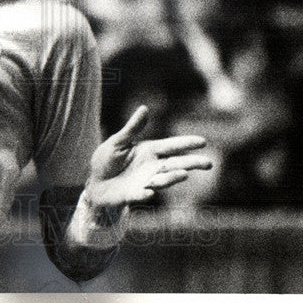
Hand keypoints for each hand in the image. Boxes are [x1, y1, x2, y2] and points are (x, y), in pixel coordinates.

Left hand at [85, 106, 211, 208]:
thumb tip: (144, 108)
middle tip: (208, 163)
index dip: (186, 143)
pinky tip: (149, 192)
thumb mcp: (118, 141)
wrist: (94, 182)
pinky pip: (141, 195)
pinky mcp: (133, 195)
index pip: (171, 146)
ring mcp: (145, 182)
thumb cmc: (107, 159)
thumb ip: (132, 128)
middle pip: (176, 164)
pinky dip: (145, 194)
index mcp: (149, 151)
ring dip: (172, 178)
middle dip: (191, 163)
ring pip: (163, 180)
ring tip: (184, 174)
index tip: (203, 141)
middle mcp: (152, 167)